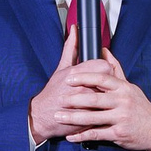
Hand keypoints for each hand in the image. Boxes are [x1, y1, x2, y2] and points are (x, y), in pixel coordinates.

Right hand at [30, 27, 100, 145]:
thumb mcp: (61, 69)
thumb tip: (74, 31)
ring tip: (101, 98)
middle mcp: (81, 87)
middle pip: (109, 80)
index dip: (106, 68)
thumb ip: (70, 49)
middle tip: (102, 86)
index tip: (103, 72)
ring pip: (109, 96)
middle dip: (108, 83)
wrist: (41, 117)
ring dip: (108, 97)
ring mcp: (86, 104)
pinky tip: (98, 109)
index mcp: (75, 73)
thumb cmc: (52, 93)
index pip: (104, 66)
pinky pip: (104, 111)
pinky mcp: (88, 119)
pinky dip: (104, 111)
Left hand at [49, 47, 150, 150]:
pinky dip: (82, 135)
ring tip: (59, 116)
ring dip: (73, 118)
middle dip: (74, 99)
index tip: (69, 78)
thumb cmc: (140, 106)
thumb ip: (115, 68)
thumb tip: (104, 51)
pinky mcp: (119, 133)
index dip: (84, 77)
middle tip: (59, 99)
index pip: (102, 79)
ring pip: (93, 117)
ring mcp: (121, 118)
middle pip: (94, 99)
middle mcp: (122, 102)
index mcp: (123, 88)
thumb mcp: (130, 86)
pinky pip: (97, 134)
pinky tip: (70, 136)